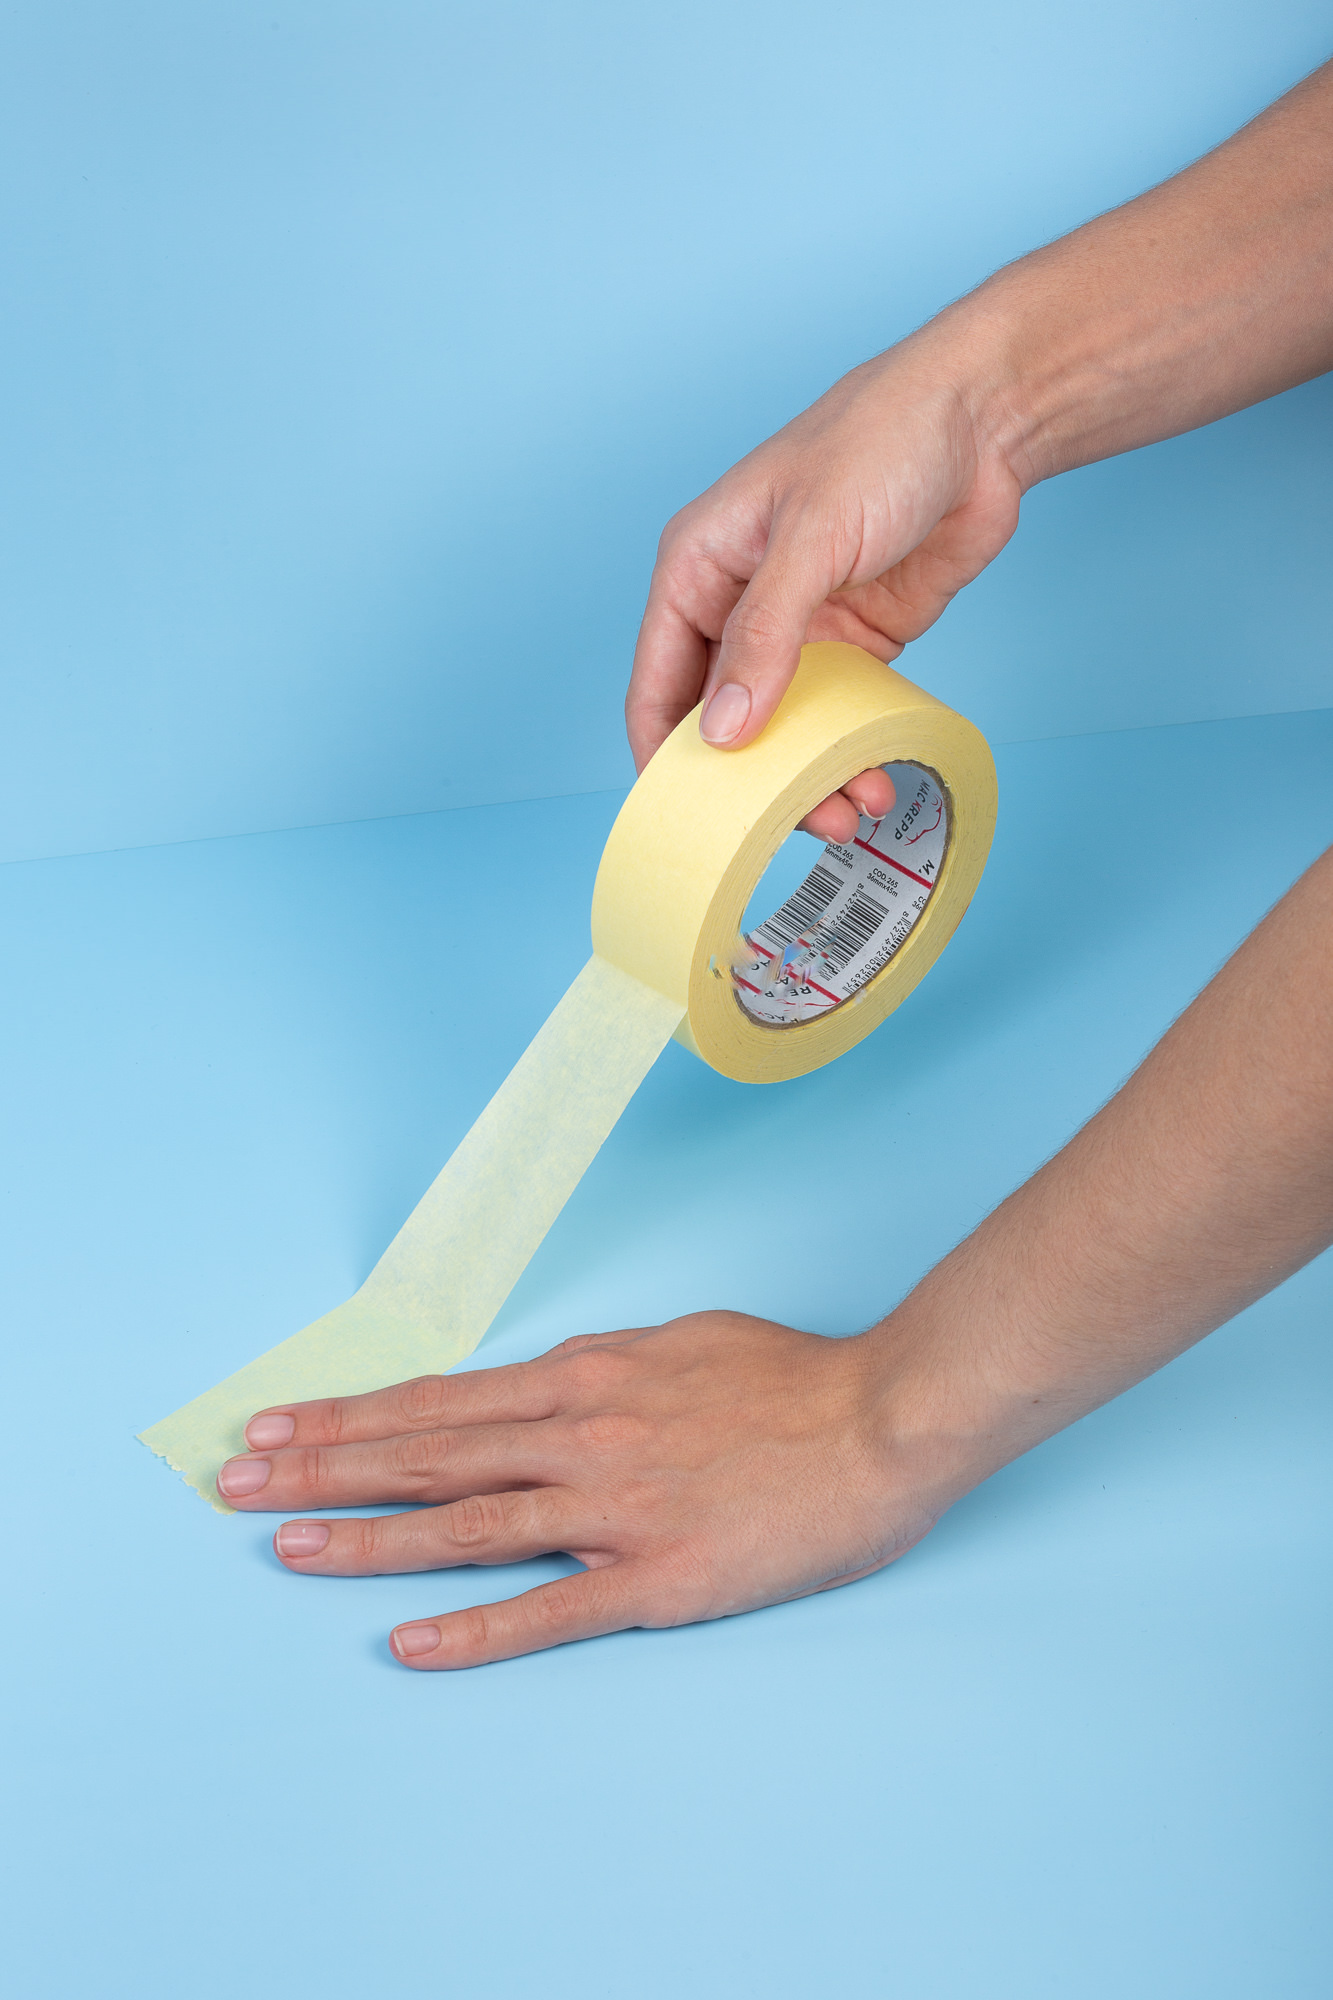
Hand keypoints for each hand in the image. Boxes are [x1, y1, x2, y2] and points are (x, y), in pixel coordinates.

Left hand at [218, 1311, 976, 1669]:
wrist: (885, 1419)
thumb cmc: (793, 1378)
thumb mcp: (682, 1341)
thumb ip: (606, 1370)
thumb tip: (552, 1382)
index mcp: (587, 1377)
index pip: (442, 1401)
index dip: (351, 1416)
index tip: (280, 1423)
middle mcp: (581, 1434)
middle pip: (428, 1454)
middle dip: (323, 1466)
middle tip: (236, 1481)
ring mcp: (614, 1506)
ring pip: (465, 1524)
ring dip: (366, 1537)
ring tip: (284, 1546)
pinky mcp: (658, 1574)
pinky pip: (550, 1609)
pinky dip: (475, 1630)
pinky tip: (410, 1644)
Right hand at [627, 331, 1023, 841]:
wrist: (987, 420)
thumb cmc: (884, 439)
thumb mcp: (812, 537)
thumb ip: (764, 636)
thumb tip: (724, 730)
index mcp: (698, 568)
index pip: (657, 685)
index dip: (665, 758)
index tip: (689, 820)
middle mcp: (738, 603)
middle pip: (722, 721)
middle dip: (752, 781)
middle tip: (795, 823)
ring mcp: (799, 626)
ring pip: (783, 729)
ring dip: (809, 775)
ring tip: (850, 809)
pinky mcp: (857, 640)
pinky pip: (839, 716)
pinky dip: (851, 752)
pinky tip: (873, 777)